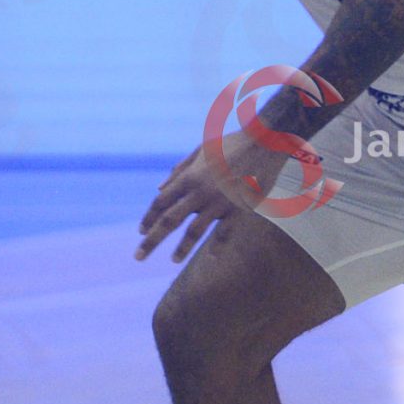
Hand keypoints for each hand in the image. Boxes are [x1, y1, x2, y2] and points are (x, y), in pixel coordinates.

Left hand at [136, 134, 285, 261]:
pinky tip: (212, 257)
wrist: (264, 142)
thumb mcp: (200, 151)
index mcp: (188, 177)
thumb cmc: (230, 144)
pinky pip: (225, 233)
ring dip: (182, 248)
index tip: (141, 231)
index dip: (148, 218)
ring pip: (195, 231)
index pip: (161, 202)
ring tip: (173, 260)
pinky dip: (218, 246)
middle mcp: (199, 193)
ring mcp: (219, 203)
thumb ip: (179, 170)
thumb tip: (158, 189)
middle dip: (151, 240)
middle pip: (169, 221)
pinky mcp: (239, 209)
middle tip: (138, 257)